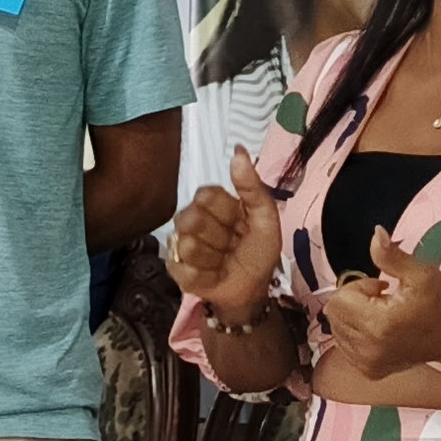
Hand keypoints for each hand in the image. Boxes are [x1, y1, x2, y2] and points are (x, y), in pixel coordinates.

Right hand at [169, 148, 282, 320]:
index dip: (226, 213)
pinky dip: (207, 278)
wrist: (252, 289)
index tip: (240, 224)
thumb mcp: (265, 218)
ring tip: (223, 262)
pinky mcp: (175, 269)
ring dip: (214, 259)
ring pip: (188, 245)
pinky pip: (185, 270)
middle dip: (220, 237)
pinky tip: (214, 276)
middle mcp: (190, 218)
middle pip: (192, 218)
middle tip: (232, 245)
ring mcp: (179, 243)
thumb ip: (252, 186)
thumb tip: (238, 150)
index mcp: (212, 202)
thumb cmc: (258, 251)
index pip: (205, 194)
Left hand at [320, 228, 440, 386]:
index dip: (360, 287)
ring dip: (354, 317)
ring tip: (383, 314)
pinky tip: (380, 330)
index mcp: (378, 324)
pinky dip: (356, 334)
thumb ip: (391, 255)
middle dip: (354, 301)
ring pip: (337, 330)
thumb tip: (375, 233)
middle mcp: (368, 348)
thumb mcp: (420, 273)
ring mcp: (368, 363)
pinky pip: (345, 346)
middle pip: (334, 315)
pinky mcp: (370, 371)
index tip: (382, 286)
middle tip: (383, 299)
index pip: (339, 299)